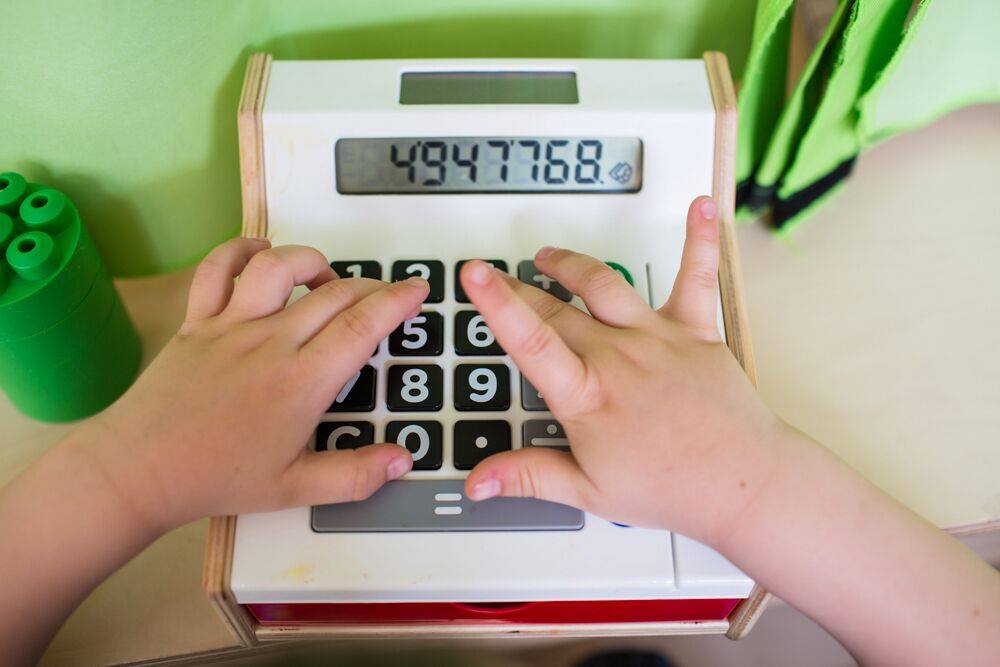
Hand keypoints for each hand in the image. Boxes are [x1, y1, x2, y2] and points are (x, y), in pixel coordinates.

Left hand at [81, 238, 426, 530]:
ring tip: (327, 277)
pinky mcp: (198, 322)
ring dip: (311, 261)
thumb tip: (402, 460)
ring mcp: (231, 327)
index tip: (417, 290)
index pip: (362, 325)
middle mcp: (270, 343)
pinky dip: (240, 251)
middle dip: (370, 287)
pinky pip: (217, 269)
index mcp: (301, 381)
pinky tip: (260, 254)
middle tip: (385, 297)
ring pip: (279, 268)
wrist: (139, 470)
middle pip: (333, 293)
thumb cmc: (215, 477)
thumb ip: (355, 475)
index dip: (397, 301)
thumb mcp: (294, 488)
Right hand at [460, 196, 795, 546]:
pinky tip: (700, 206)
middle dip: (517, 287)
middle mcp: (619, 356)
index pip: (531, 340)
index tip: (474, 275)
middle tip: (492, 273)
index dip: (497, 304)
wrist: (743, 482)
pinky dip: (699, 239)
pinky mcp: (695, 330)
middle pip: (556, 308)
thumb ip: (528, 476)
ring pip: (605, 283)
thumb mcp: (588, 491)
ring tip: (548, 256)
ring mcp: (658, 337)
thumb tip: (479, 482)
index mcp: (588, 395)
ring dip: (571, 264)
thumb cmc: (673, 487)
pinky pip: (697, 276)